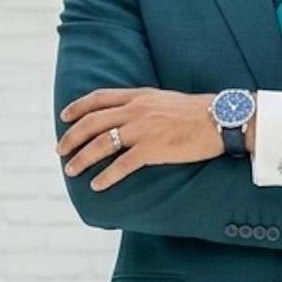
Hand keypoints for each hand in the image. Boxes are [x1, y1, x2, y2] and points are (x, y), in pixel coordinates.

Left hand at [58, 88, 220, 188]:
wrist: (221, 119)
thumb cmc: (198, 113)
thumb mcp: (165, 100)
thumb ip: (145, 106)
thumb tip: (132, 117)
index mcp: (138, 96)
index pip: (99, 98)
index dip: (78, 107)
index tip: (64, 117)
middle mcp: (136, 110)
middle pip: (93, 122)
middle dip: (72, 137)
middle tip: (59, 149)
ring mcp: (143, 129)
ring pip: (101, 144)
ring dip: (82, 158)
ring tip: (70, 170)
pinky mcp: (153, 149)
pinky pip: (123, 165)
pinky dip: (107, 176)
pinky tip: (97, 185)